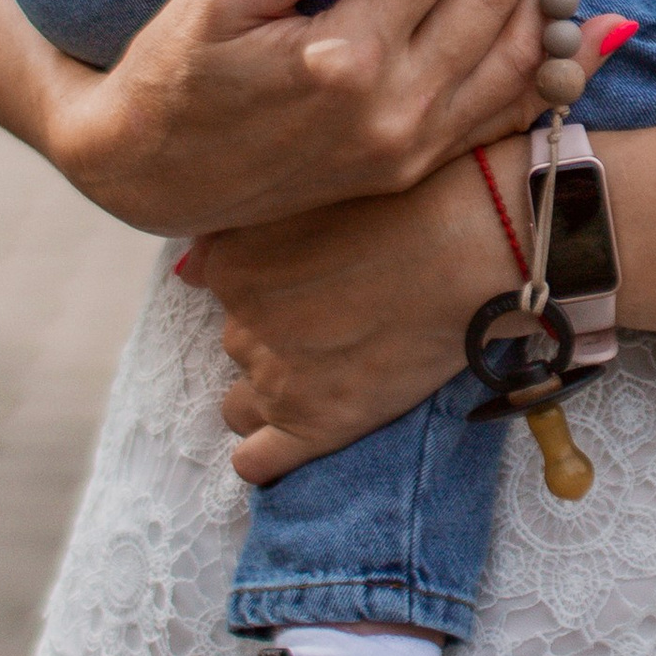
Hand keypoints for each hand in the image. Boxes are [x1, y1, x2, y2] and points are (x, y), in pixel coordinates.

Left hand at [200, 129, 532, 484]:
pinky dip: (266, 453)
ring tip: (328, 373)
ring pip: (240, 403)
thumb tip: (186, 271)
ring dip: (270, 392)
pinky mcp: (313, 427)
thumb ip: (240, 230)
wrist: (469, 250)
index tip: (314, 281)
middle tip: (338, 320)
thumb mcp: (315, 193)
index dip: (269, 286)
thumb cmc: (407, 205)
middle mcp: (241, 324)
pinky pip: (254, 462)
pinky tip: (297, 432)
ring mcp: (274, 380)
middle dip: (276, 336)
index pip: (221, 287)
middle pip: (239, 342)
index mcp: (233, 264)